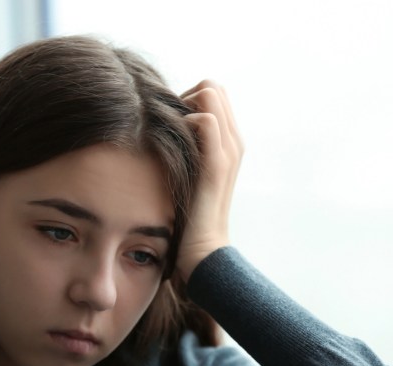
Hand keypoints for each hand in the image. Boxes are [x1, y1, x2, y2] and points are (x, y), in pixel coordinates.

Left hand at [177, 80, 243, 281]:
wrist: (203, 252)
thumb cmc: (188, 217)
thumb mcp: (187, 176)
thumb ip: (183, 151)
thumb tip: (159, 129)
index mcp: (229, 144)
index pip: (214, 93)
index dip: (188, 97)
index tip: (169, 125)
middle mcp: (234, 142)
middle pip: (213, 87)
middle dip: (185, 96)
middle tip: (168, 128)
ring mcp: (228, 151)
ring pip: (211, 93)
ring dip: (184, 106)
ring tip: (170, 136)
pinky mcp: (217, 164)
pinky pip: (206, 120)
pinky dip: (185, 122)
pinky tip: (172, 144)